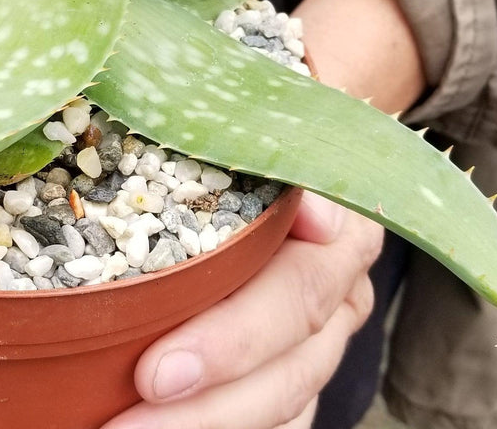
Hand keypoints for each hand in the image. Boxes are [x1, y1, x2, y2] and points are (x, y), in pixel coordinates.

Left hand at [100, 0, 419, 428]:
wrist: (296, 119)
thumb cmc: (260, 104)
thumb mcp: (262, 99)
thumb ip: (271, 134)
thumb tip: (312, 211)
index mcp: (342, 225)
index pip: (295, 297)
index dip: (231, 340)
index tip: (155, 371)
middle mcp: (339, 289)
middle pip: (289, 371)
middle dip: (205, 411)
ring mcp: (321, 331)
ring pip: (282, 404)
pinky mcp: (295, 358)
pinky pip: (273, 412)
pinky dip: (219, 426)